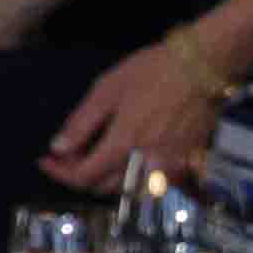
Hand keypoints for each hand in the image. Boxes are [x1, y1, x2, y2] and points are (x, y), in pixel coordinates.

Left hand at [40, 34, 224, 186]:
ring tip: (94, 159)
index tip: (46, 161)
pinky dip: (134, 179)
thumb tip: (58, 149)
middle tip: (69, 157)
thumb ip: (81, 123)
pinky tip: (127, 160)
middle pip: (103, 187)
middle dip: (79, 176)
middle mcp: (146, 162)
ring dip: (106, 180)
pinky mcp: (186, 160)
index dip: (59, 173)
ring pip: (128, 189)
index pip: (82, 177)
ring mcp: (169, 164)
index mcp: (123, 144)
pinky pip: (154, 183)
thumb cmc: (154, 70)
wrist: (206, 63)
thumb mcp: (108, 89)